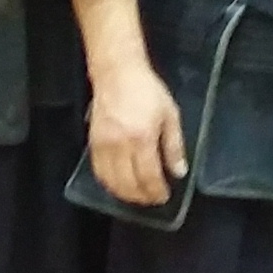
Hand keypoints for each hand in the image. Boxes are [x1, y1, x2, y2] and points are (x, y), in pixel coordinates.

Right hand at [84, 54, 187, 206]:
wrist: (117, 73)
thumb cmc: (147, 91)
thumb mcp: (170, 114)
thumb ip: (174, 146)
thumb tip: (179, 172)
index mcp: (142, 138)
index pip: (148, 176)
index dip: (156, 191)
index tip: (164, 197)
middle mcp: (120, 145)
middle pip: (129, 184)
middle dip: (142, 197)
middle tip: (152, 199)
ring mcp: (103, 145)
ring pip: (111, 182)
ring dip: (125, 194)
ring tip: (137, 196)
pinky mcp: (92, 143)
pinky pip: (98, 172)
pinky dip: (109, 183)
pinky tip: (119, 185)